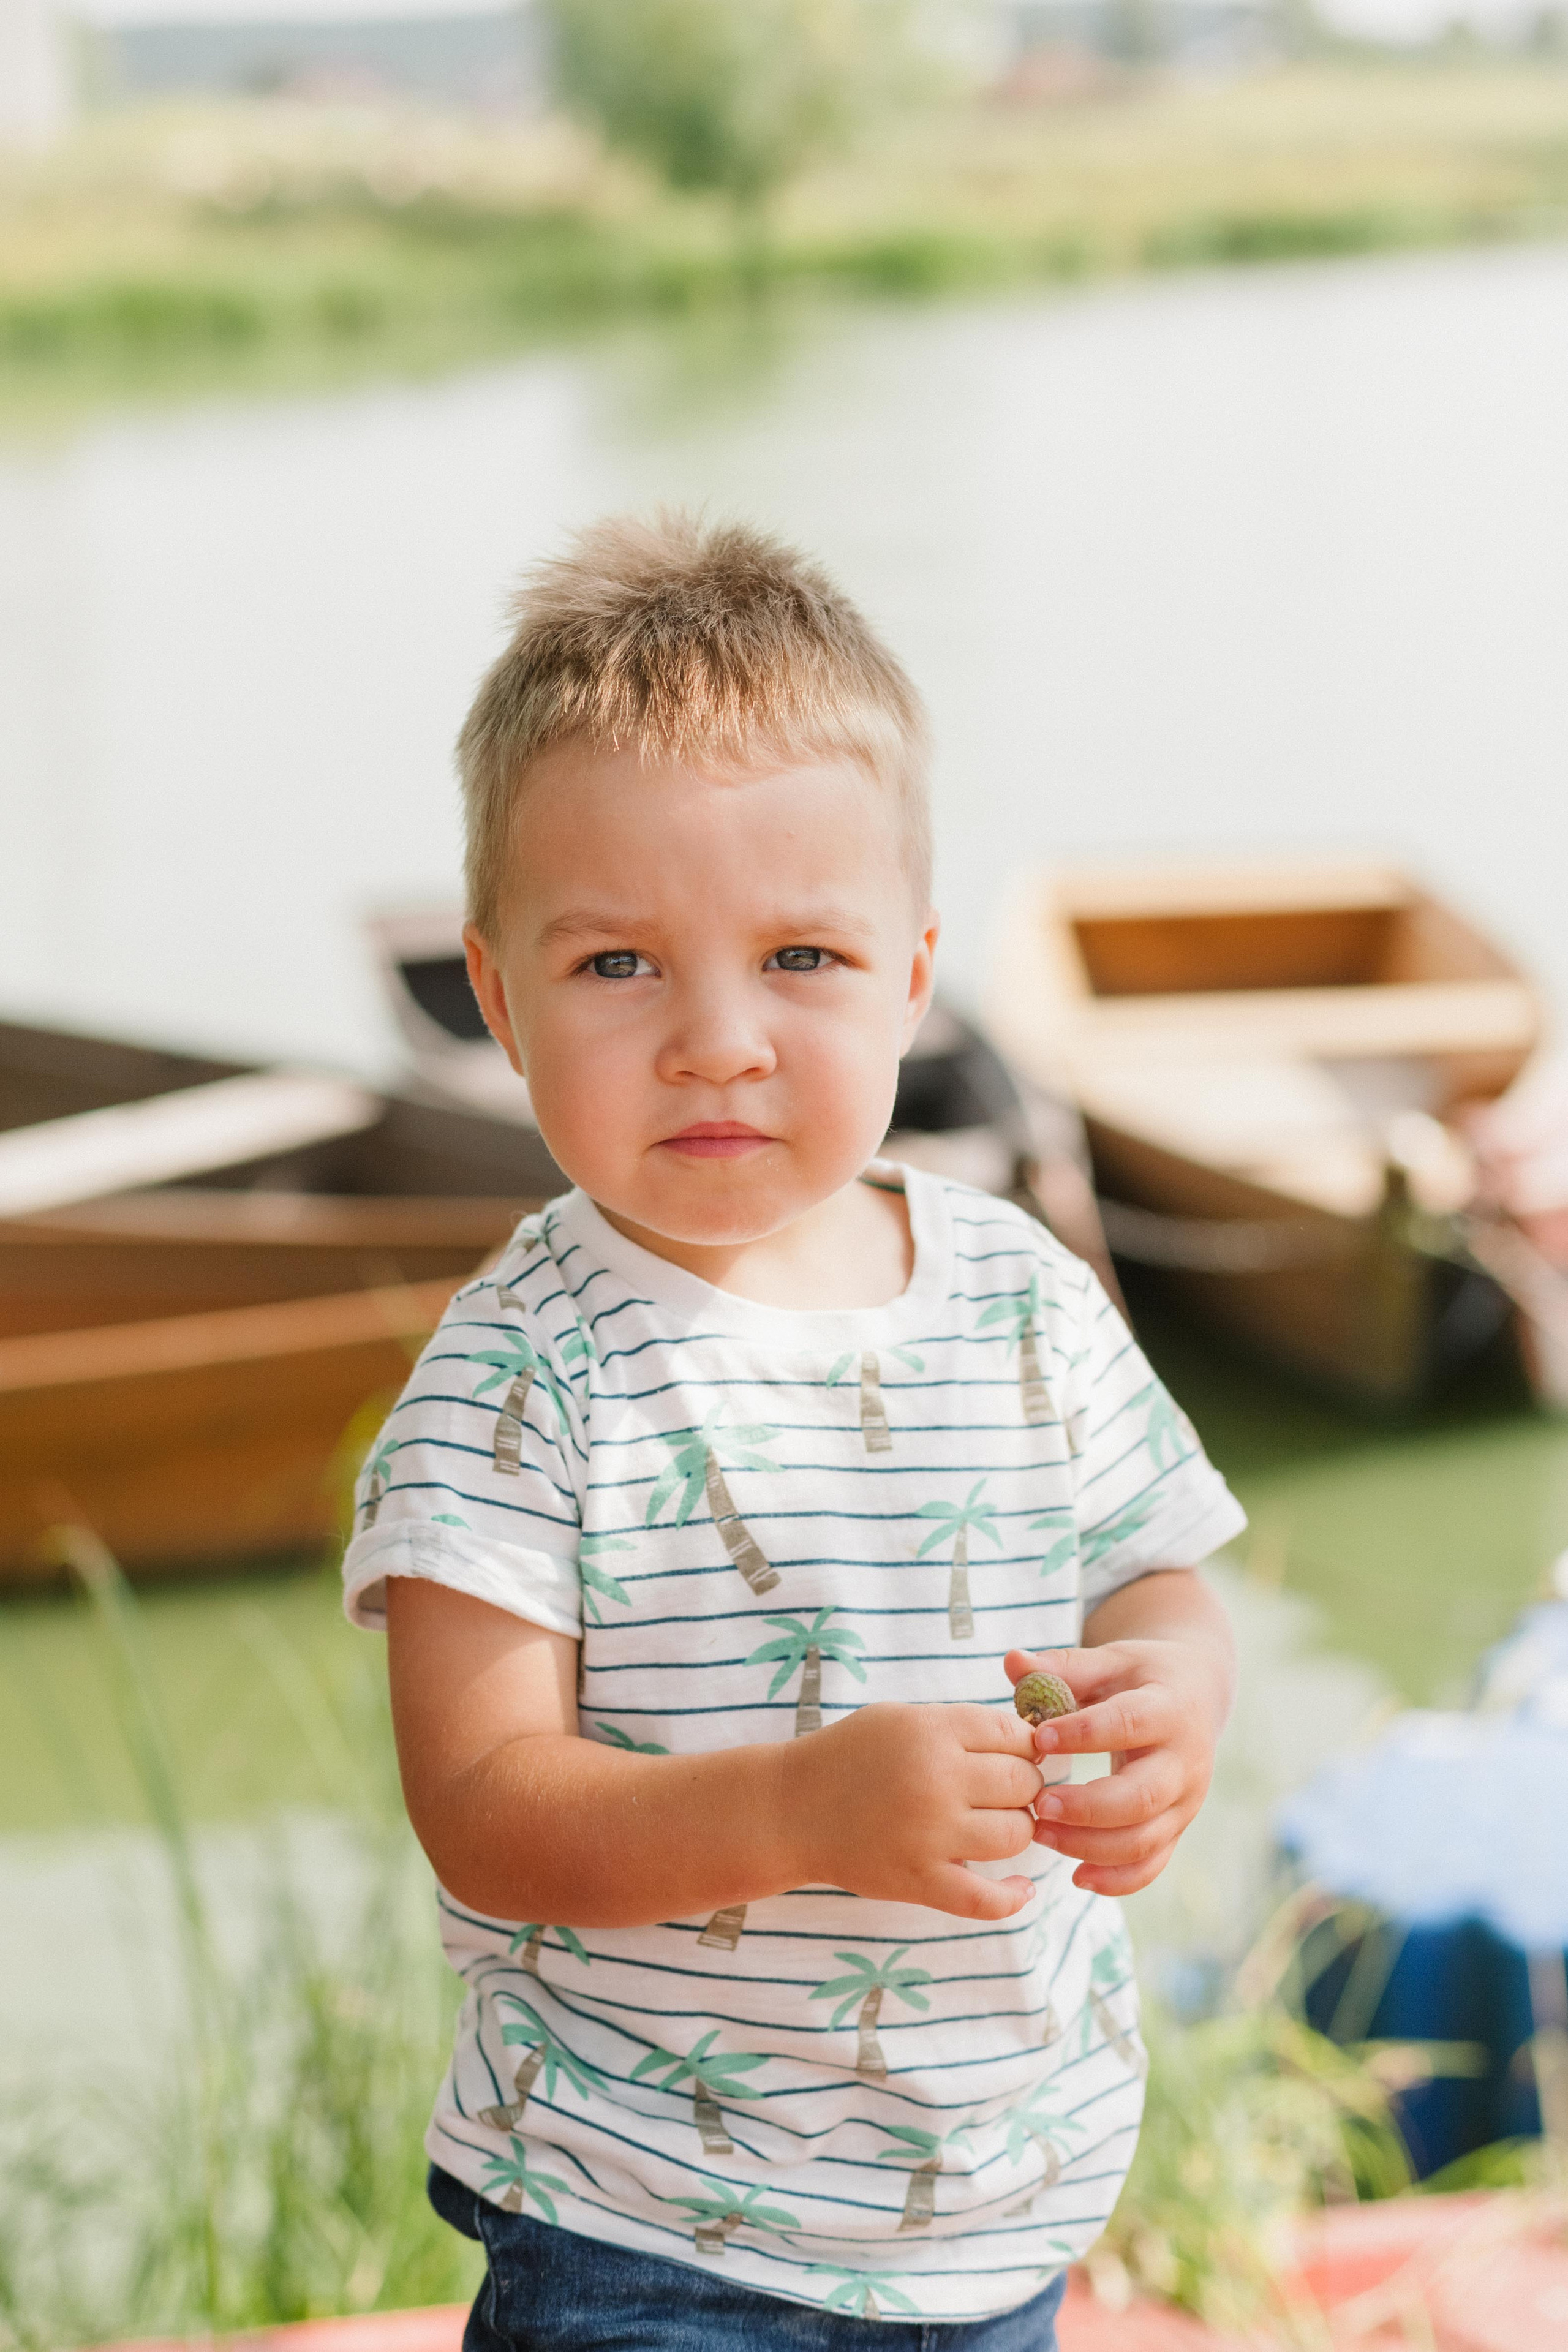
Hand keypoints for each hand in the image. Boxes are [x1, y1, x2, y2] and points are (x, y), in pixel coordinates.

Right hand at [788, 1702, 1044, 1921]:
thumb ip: (959, 1726)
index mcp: (931, 1732)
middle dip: (1024, 1786)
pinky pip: (986, 1900)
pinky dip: (1013, 1897)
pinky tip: (1023, 1887)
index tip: (1014, 1755)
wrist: (791, 1809)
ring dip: (1016, 1830)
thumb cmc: (850, 1757)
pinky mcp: (920, 1881)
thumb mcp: (901, 1719)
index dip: (1024, 1745)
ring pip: (1016, 1834)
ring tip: (996, 1824)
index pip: (1014, 1735)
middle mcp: (936, 1780)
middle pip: (1022, 1783)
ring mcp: (930, 1835)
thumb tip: (1028, 1743)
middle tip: (1005, 1791)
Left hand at [1004, 1632, 1228, 1896]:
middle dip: (1086, 1808)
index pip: (1129, 1724)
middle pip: (1140, 1797)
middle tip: (1036, 1805)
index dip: (1084, 1733)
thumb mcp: (1108, 1661)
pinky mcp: (1178, 1828)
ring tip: (1039, 1833)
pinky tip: (1077, 1876)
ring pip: (1144, 1839)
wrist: (1195, 1695)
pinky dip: (1118, 1879)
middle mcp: (1185, 1761)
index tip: (1037, 1738)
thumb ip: (1061, 1666)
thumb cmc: (1140, 1676)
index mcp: (1170, 1709)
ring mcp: (1186, 1801)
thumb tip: (1012, 1661)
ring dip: (1090, 1846)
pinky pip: (1152, 1864)